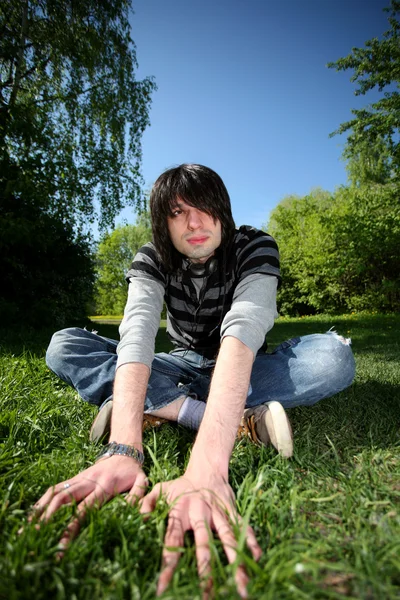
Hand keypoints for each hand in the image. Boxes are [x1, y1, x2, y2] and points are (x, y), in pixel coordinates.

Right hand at [30, 455, 147, 549]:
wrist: (124, 451)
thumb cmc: (132, 472)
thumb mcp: (142, 481)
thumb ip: (139, 496)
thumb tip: (139, 516)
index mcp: (105, 486)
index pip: (85, 510)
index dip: (72, 528)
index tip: (62, 547)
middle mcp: (88, 481)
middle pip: (64, 499)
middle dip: (49, 518)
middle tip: (36, 537)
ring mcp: (79, 479)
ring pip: (56, 491)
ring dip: (41, 509)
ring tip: (27, 528)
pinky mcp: (74, 478)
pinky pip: (55, 488)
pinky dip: (42, 500)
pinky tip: (33, 515)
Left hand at [139, 472, 261, 598]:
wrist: (206, 468)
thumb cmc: (179, 485)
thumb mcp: (160, 490)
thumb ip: (147, 504)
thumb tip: (139, 520)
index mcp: (180, 511)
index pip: (172, 541)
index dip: (167, 565)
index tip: (162, 589)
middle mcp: (200, 513)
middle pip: (203, 544)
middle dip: (206, 571)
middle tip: (208, 597)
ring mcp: (218, 512)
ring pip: (227, 538)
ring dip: (235, 562)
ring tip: (241, 587)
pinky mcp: (231, 510)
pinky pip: (241, 526)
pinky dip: (251, 540)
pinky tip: (257, 558)